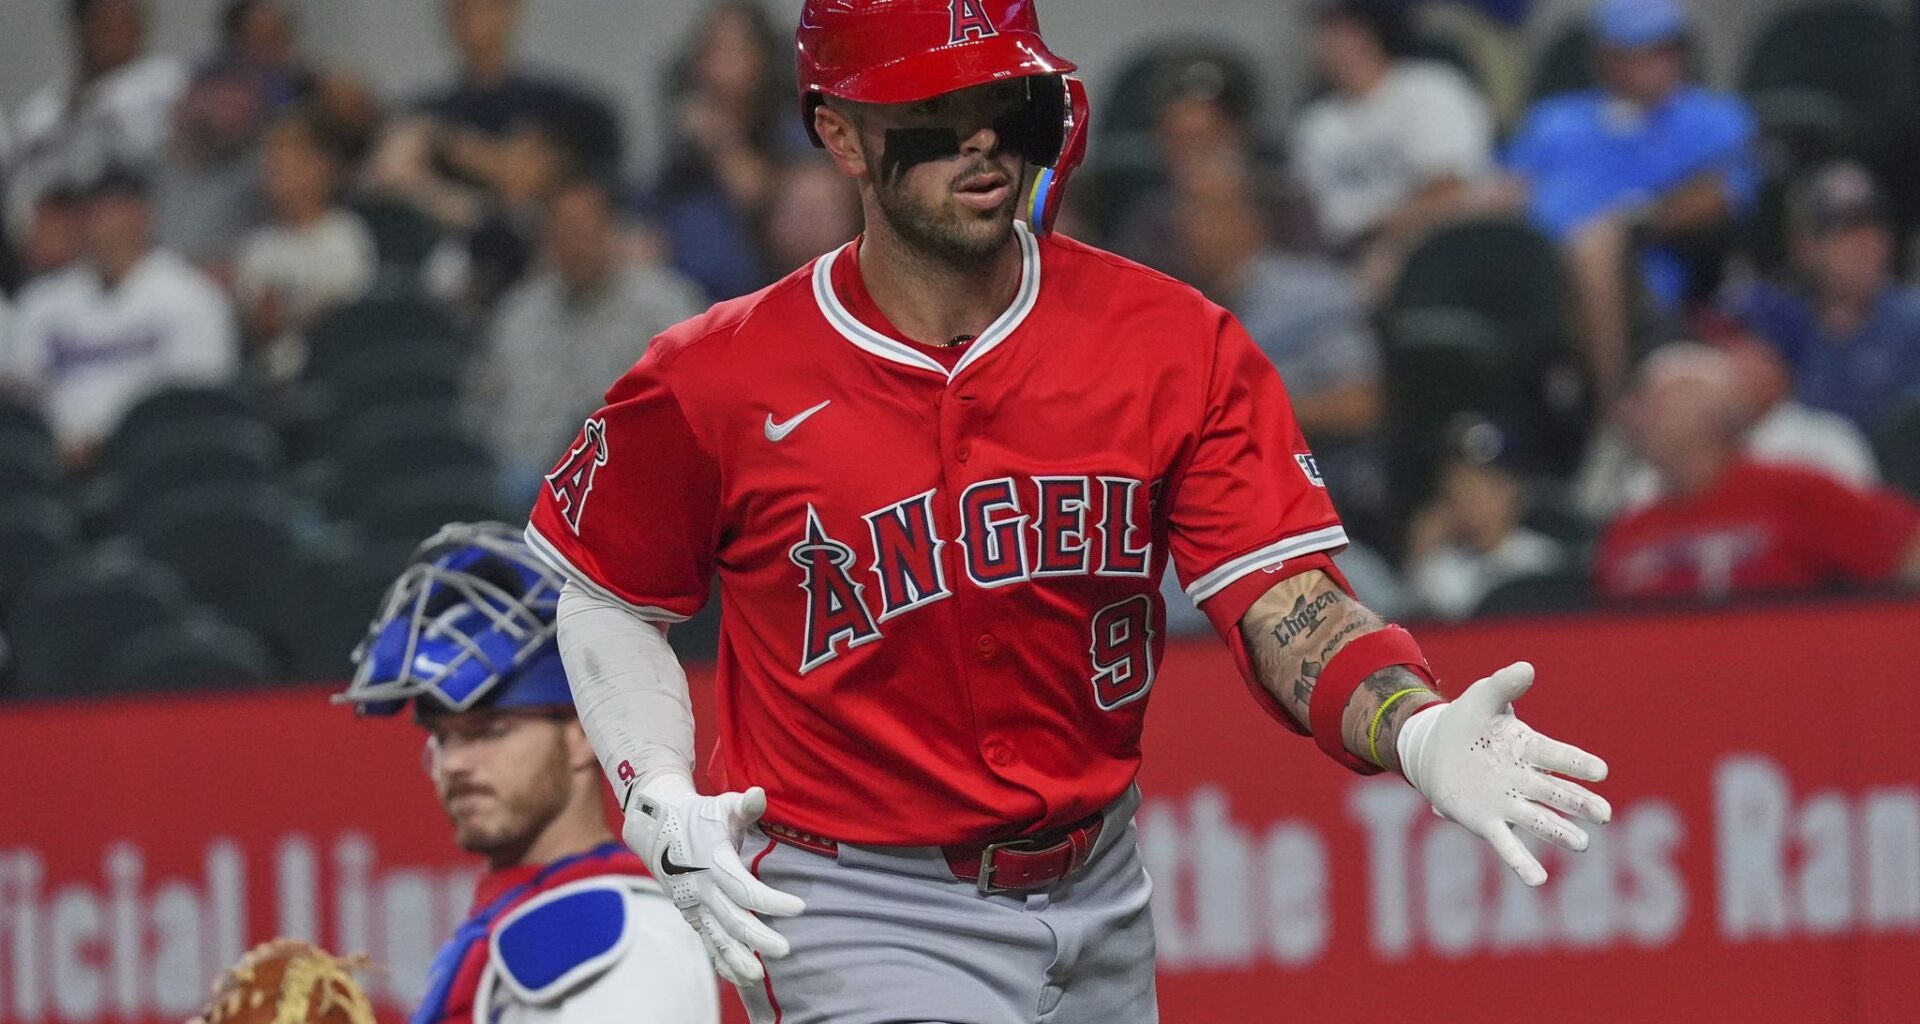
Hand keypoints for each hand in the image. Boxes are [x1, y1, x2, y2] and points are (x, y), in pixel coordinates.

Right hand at [621, 777, 805, 984]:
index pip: (745, 889)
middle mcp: (702, 889)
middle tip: (786, 950)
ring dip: (738, 957)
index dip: (772, 900)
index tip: (800, 908)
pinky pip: (707, 942)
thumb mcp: (721, 806)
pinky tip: (740, 977)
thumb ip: (744, 805)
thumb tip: (759, 794)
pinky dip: (722, 960)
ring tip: (759, 976)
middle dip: (759, 937)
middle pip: (733, 919)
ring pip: (717, 937)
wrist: (656, 829)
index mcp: (713, 862)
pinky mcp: (691, 914)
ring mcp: (694, 905)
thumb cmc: (699, 816)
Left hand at [1396, 662, 1610, 885]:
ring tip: (1581, 845)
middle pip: (1557, 793)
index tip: (1599, 771)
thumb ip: (1505, 685)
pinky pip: (1508, 845)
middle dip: (1578, 803)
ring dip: (1560, 833)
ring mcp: (1508, 802)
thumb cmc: (1469, 720)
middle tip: (1603, 814)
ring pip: (1539, 820)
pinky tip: (1537, 881)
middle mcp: (1525, 779)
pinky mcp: (1487, 822)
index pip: (1559, 756)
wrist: (1437, 748)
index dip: (1577, 764)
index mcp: (1530, 748)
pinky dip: (1522, 863)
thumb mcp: (1484, 697)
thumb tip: (1526, 668)